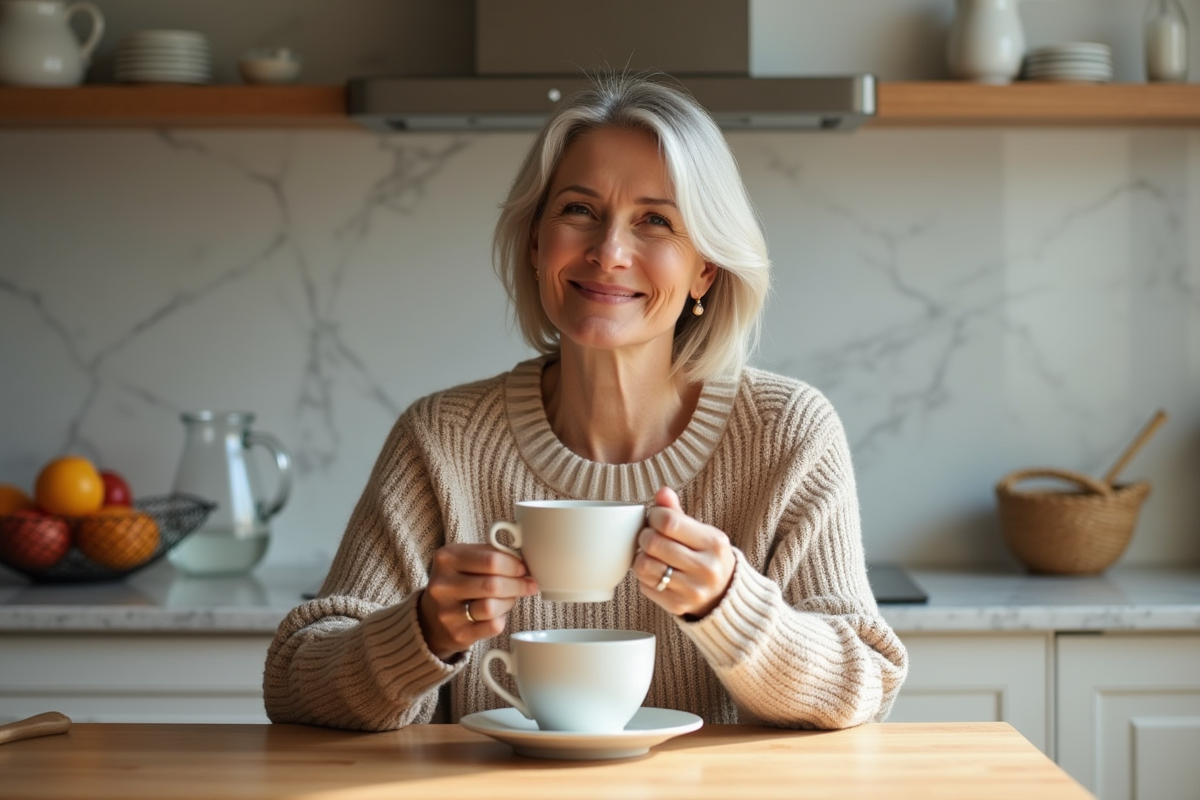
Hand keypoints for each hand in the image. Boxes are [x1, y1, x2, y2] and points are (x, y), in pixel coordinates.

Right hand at [418, 544, 538, 660]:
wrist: (431, 618)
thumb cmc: (457, 582)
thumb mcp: (464, 559)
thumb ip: (490, 554)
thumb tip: (523, 562)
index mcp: (446, 559)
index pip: (490, 560)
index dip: (514, 565)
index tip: (523, 568)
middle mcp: (443, 586)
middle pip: (493, 584)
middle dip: (518, 584)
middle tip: (527, 584)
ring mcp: (448, 613)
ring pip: (492, 606)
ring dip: (509, 601)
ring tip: (510, 597)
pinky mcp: (458, 634)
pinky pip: (493, 626)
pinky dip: (502, 618)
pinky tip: (498, 613)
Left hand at [634, 486, 734, 618]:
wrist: (725, 595)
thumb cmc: (708, 557)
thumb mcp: (701, 532)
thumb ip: (678, 513)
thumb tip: (662, 492)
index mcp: (714, 543)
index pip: (669, 522)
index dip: (654, 516)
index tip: (655, 518)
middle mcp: (706, 568)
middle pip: (654, 543)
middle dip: (645, 535)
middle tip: (649, 536)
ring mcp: (692, 590)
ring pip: (644, 565)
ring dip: (641, 556)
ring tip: (650, 554)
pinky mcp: (677, 606)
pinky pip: (644, 586)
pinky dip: (644, 576)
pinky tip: (656, 572)